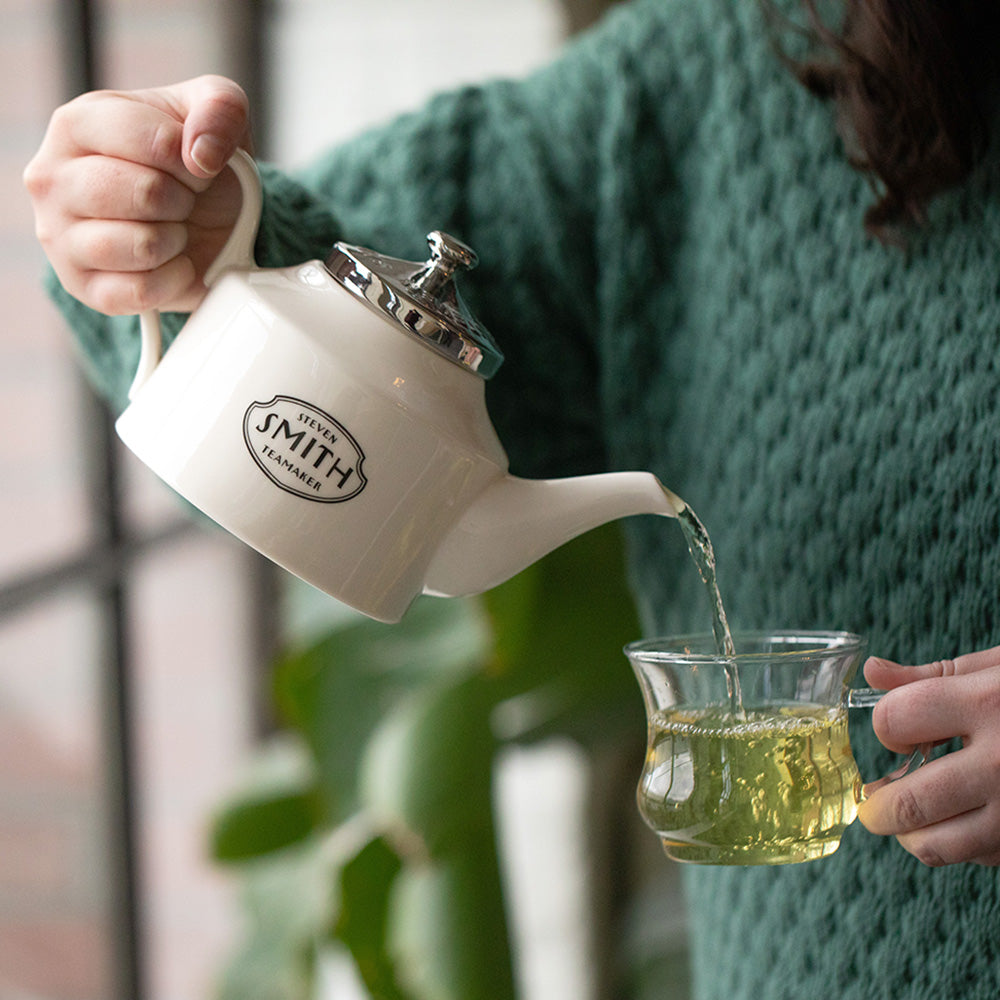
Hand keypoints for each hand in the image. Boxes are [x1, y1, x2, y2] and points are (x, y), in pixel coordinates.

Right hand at [23, 75, 250, 315]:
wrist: (200, 220)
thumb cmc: (192, 163)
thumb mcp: (216, 112)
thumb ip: (220, 107)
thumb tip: (202, 152)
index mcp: (76, 123)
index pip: (153, 141)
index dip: (192, 160)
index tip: (192, 166)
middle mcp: (52, 179)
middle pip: (146, 194)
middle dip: (184, 200)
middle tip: (182, 200)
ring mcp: (60, 237)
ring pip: (143, 246)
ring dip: (177, 240)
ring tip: (173, 228)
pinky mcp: (82, 287)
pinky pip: (142, 291)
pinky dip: (174, 280)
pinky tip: (171, 262)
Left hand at [857, 647, 999, 865]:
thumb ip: (933, 676)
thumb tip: (873, 674)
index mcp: (990, 705)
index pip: (895, 722)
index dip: (886, 725)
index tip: (896, 728)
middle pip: (909, 803)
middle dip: (878, 805)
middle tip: (874, 801)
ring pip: (938, 845)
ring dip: (912, 835)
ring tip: (910, 819)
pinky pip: (982, 857)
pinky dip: (963, 845)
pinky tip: (968, 820)